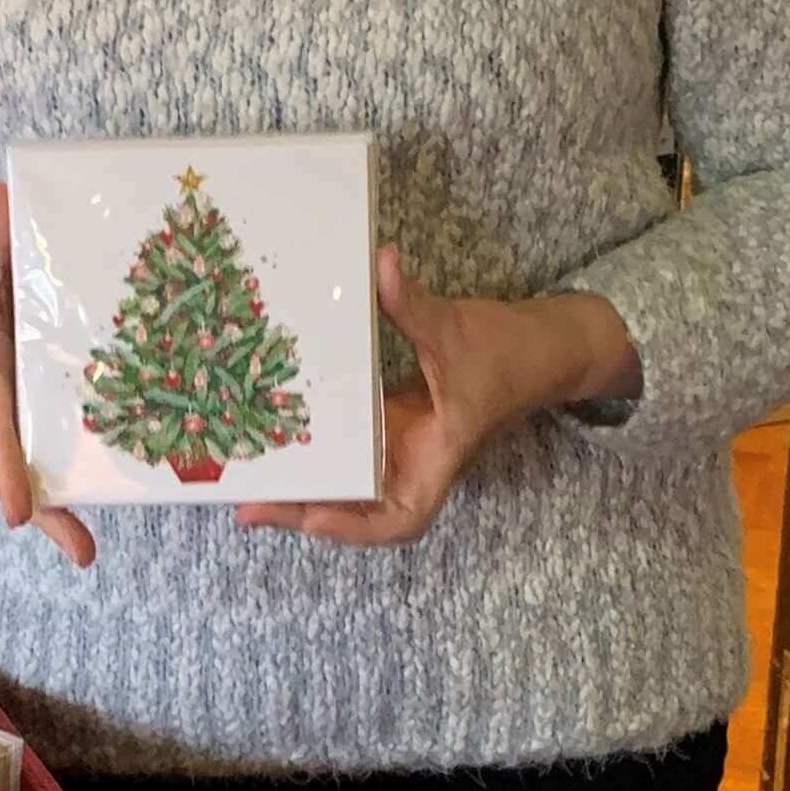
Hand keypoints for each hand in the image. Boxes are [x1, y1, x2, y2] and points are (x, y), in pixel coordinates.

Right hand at [0, 180, 94, 570]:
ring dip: (62, 504)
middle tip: (78, 550)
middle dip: (42, 508)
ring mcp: (21, 409)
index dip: (5, 464)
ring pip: (39, 462)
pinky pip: (65, 439)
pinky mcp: (45, 404)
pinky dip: (91, 464)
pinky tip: (136, 482)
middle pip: (15, 463)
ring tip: (87, 550)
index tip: (14, 510)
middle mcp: (1, 400)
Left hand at [237, 251, 638, 548]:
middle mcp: (416, 461)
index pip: (401, 516)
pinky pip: (350, 448)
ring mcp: (403, 446)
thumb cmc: (508, 352)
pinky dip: (317, 451)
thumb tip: (382, 263)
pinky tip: (277, 440)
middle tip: (248, 506)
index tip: (315, 516)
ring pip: (350, 484)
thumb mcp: (457, 328)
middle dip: (306, 512)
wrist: (542, 349)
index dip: (357, 527)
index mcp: (439, 455)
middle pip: (359, 509)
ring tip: (249, 482)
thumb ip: (414, 304)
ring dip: (304, 487)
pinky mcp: (394, 424)